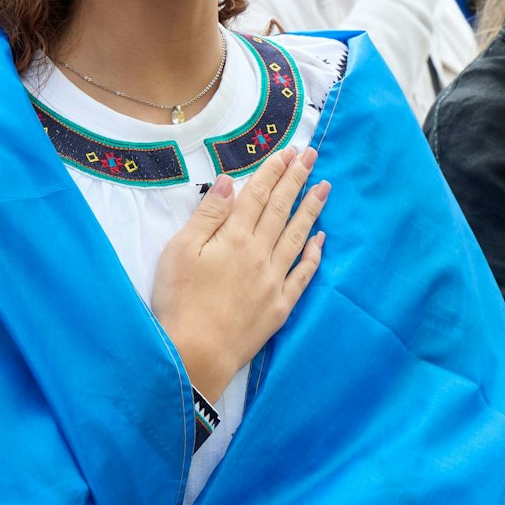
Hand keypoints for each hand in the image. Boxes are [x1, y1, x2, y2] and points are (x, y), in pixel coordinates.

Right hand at [151, 148, 329, 399]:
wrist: (196, 353)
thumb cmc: (180, 300)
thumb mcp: (181, 250)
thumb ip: (209, 214)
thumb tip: (229, 181)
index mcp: (234, 237)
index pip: (258, 195)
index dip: (273, 171)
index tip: (289, 151)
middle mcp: (260, 253)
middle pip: (281, 209)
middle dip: (297, 180)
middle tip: (313, 156)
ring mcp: (274, 280)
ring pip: (297, 236)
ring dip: (311, 209)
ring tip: (324, 187)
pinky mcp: (280, 306)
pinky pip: (303, 275)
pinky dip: (313, 255)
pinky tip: (321, 240)